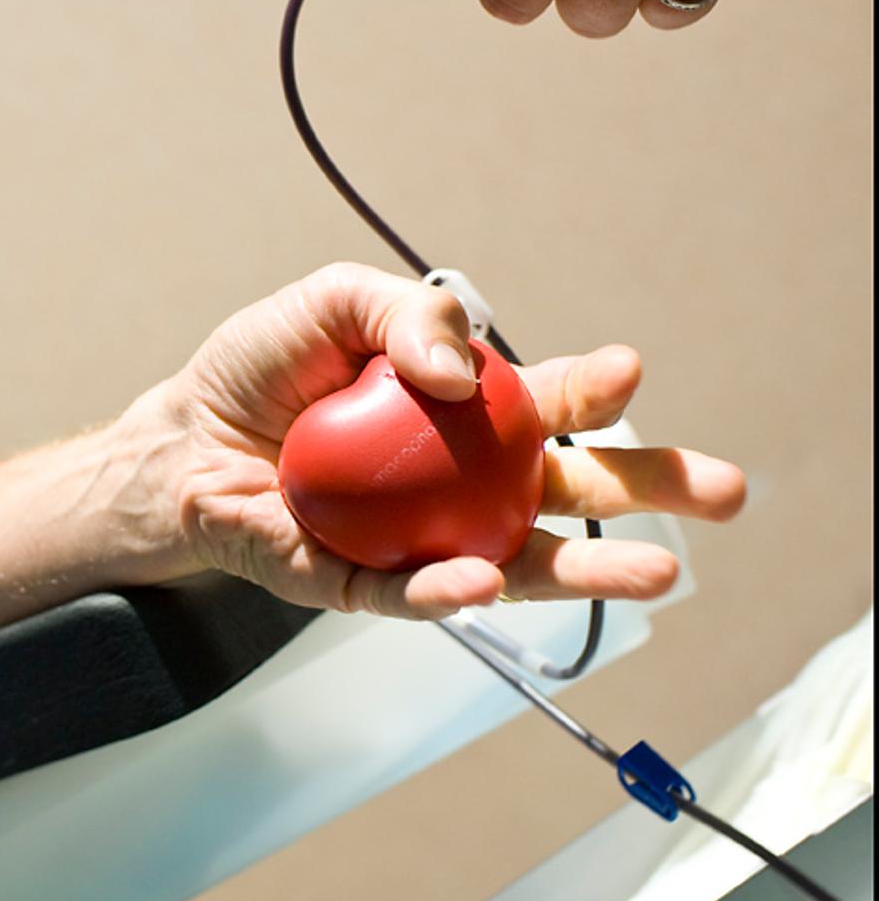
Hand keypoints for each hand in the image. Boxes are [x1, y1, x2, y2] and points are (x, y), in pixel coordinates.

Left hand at [150, 263, 746, 619]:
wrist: (174, 438)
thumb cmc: (257, 372)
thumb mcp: (331, 305)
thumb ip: (403, 315)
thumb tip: (465, 369)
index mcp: (461, 412)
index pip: (547, 401)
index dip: (593, 389)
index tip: (628, 371)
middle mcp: (454, 482)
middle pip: (566, 490)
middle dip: (650, 491)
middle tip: (725, 493)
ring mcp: (412, 538)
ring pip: (513, 563)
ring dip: (583, 570)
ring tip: (657, 574)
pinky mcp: (350, 582)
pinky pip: (405, 595)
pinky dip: (445, 591)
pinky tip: (483, 581)